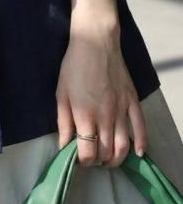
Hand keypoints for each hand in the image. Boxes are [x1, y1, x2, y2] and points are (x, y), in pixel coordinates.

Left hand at [56, 26, 147, 166]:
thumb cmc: (73, 66)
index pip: (88, 152)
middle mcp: (106, 116)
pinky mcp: (133, 101)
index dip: (83, 162)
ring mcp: (122, 110)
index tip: (78, 160)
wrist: (95, 42)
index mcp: (85, 115)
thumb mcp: (61, 94)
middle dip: (99, 162)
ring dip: (117, 158)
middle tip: (92, 160)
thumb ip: (64, 122)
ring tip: (109, 160)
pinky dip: (141, 143)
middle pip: (107, 152)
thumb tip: (63, 146)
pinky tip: (137, 153)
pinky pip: (141, 127)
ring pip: (124, 145)